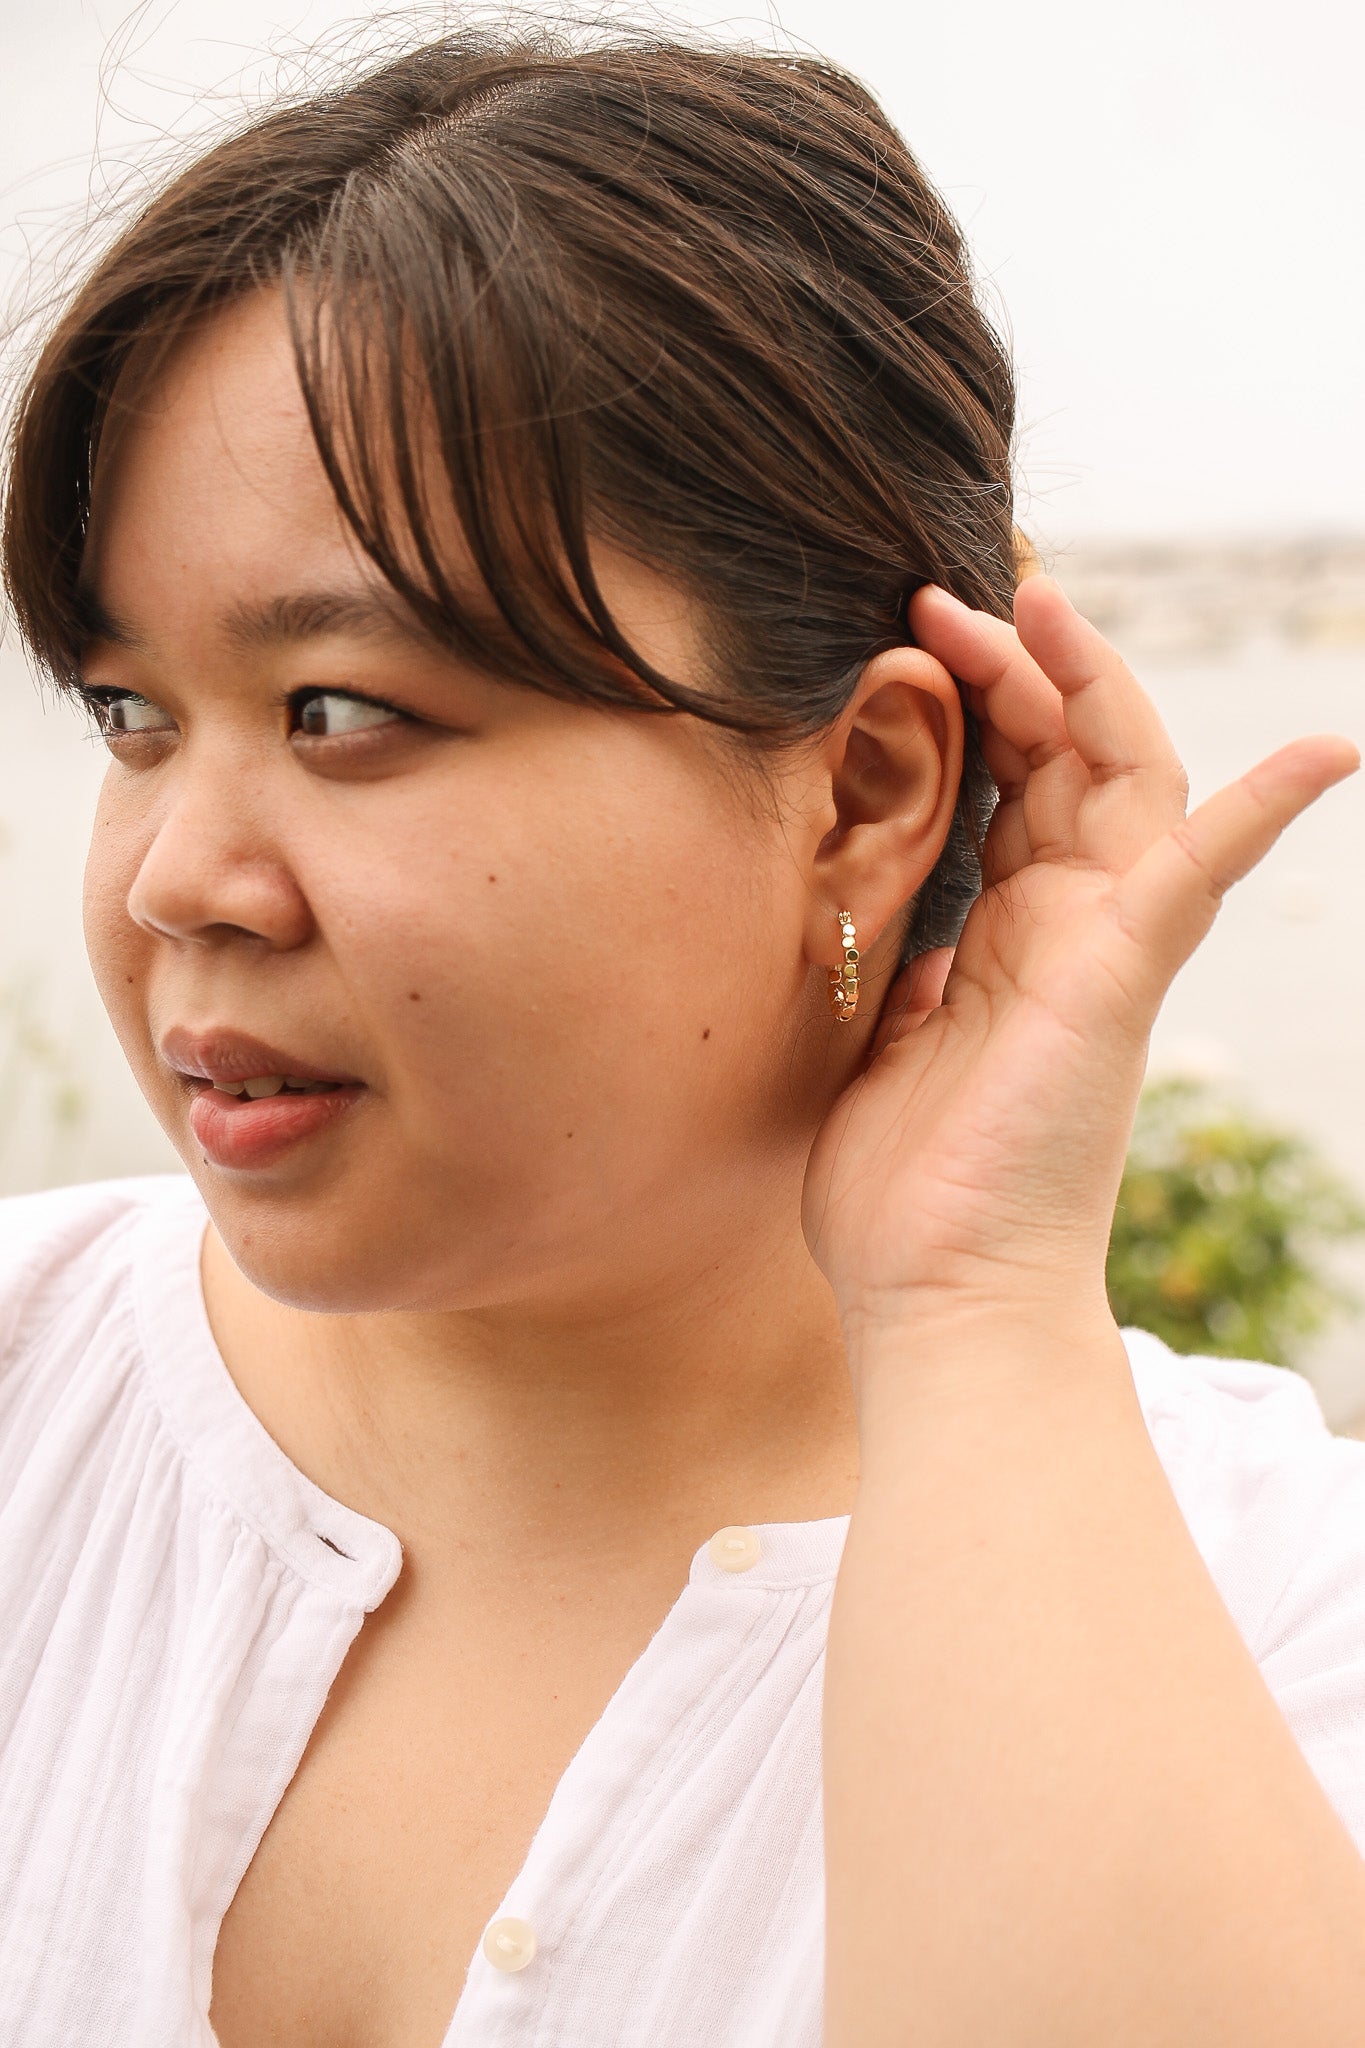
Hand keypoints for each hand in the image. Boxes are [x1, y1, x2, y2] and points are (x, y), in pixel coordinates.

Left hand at [802, 574, 1357, 1349]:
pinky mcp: (1118, 980)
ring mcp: (1102, 948)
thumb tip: (898, 925)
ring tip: (1035, 598)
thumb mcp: (878, 1041)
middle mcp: (1063, 928)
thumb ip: (901, 967)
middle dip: (1020, 663)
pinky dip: (1264, 810)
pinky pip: (1201, 876)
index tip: (913, 636)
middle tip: (947, 593)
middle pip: (1070, 757)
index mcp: (1006, 934)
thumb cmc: (902, 1191)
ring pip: (1124, 781)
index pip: (1014, 784)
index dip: (982, 700)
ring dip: (1092, 683)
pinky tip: (1327, 749)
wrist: (937, 1294)